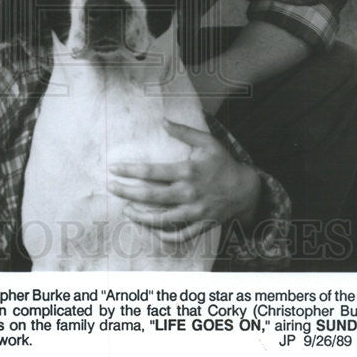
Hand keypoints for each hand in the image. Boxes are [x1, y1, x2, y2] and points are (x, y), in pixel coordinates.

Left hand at [108, 119, 260, 242]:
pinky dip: (164, 235)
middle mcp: (189, 193)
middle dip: (127, 193)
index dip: (130, 170)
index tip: (114, 168)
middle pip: (151, 196)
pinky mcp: (200, 224)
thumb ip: (184, 132)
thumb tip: (163, 121)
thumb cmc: (222, 162)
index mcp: (187, 171)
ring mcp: (194, 212)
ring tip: (126, 210)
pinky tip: (151, 229)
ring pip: (161, 219)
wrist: (245, 189)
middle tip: (111, 188)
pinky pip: (179, 235)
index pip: (152, 172)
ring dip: (140, 216)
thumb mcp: (206, 142)